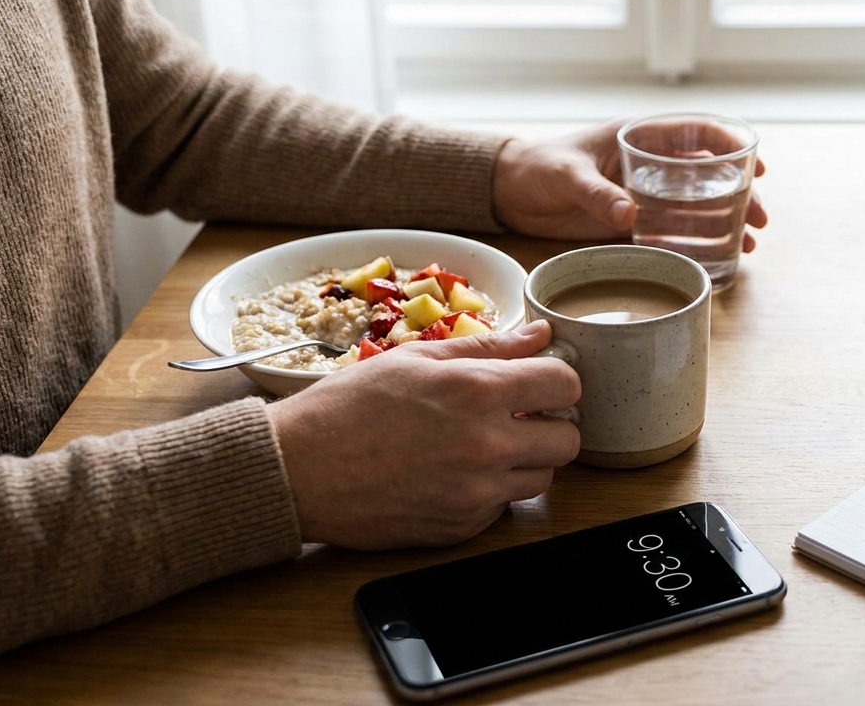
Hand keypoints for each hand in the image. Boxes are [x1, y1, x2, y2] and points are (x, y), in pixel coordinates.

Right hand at [266, 320, 579, 548]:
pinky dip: (489, 492)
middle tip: (516, 418)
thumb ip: (489, 348)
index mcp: (478, 392)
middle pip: (567, 440)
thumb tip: (540, 336)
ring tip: (479, 446)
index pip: (565, 385)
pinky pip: (502, 508)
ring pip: (542, 479)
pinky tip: (451, 473)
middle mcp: (486, 446)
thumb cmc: (347, 408)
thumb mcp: (417, 360)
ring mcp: (476, 493)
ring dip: (523, 461)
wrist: (297, 471)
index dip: (556, 381)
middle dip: (548, 425)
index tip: (540, 384)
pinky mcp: (461, 528)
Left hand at [491, 119, 768, 250]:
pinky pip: (674, 232)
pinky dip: (698, 245)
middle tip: (761, 221)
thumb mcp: (566, 176)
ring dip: (726, 223)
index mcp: (640, 135)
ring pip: (698, 206)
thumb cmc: (537, 168)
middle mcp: (649, 165)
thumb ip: (596, 193)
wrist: (509, 193)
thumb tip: (630, 215)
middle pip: (709, 175)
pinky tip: (718, 261)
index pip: (698, 133)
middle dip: (741, 195)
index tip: (756, 166)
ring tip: (750, 247)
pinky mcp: (633, 224)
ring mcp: (644, 195)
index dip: (732, 146)